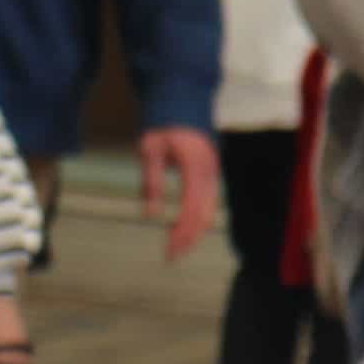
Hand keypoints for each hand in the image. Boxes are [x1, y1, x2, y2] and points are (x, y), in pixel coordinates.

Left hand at [138, 125, 218, 262]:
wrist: (184, 105)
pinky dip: (199, 220)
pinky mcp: (211, 176)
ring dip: (195, 232)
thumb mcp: (150, 150)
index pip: (191, 207)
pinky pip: (209, 203)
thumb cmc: (163, 126)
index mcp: (194, 167)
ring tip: (179, 249)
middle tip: (172, 257)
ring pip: (209, 211)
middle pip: (203, 214)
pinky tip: (188, 231)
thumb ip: (152, 181)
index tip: (168, 248)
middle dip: (188, 237)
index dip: (181, 230)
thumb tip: (150, 214)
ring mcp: (213, 175)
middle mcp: (209, 174)